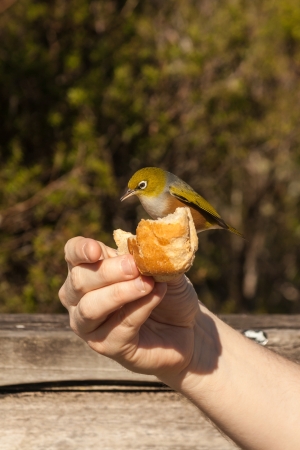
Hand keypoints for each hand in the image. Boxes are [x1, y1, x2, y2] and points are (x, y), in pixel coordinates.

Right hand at [59, 237, 214, 381]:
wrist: (187, 328)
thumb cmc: (167, 292)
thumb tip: (147, 240)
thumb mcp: (161, 267)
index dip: (80, 250)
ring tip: (147, 283)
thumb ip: (151, 254)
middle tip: (135, 267)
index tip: (97, 250)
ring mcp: (90, 325)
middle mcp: (79, 298)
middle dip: (108, 271)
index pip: (72, 253)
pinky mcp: (107, 346)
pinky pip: (118, 327)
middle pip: (79, 280)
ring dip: (120, 292)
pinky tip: (157, 295)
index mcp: (88, 270)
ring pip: (90, 307)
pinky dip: (140, 308)